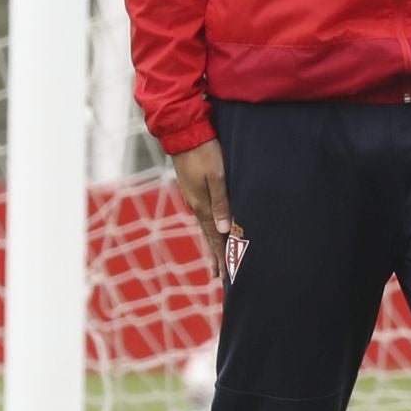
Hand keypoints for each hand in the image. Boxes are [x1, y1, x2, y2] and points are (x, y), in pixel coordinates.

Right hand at [173, 138, 231, 281]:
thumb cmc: (205, 152)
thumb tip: (224, 230)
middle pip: (208, 237)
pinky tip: (212, 230)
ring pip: (206, 228)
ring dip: (212, 245)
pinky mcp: (194, 189)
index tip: (226, 278)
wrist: (184, 132)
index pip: (215, 238)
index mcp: (203, 206)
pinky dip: (209, 229)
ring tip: (216, 261)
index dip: (221, 258)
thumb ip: (222, 202)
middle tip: (221, 278)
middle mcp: (197, 206)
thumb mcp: (217, 176)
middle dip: (216, 257)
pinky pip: (204, 216)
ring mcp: (194, 198)